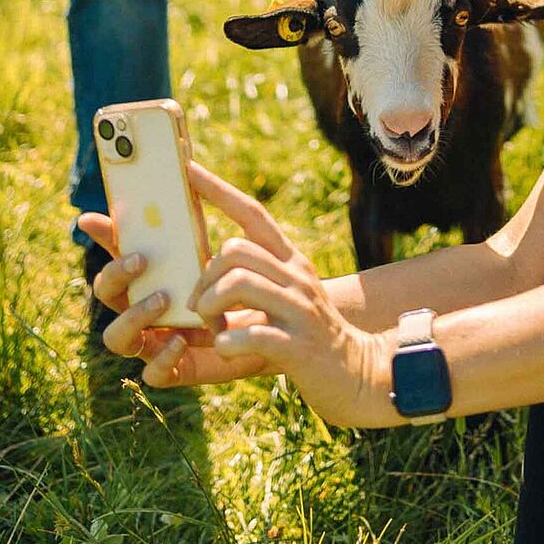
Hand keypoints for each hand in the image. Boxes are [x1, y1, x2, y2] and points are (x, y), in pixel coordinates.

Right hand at [78, 210, 268, 387]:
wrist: (286, 325)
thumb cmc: (254, 280)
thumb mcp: (238, 242)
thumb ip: (218, 208)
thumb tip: (191, 170)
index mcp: (157, 276)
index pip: (117, 254)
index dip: (102, 236)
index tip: (92, 219)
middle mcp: (149, 308)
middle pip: (107, 294)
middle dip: (114, 275)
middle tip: (143, 259)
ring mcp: (159, 340)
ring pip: (118, 337)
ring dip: (132, 317)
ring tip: (163, 298)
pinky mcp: (178, 369)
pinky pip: (152, 373)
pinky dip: (161, 358)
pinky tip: (181, 341)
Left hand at [79, 166, 397, 427]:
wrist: (357, 374)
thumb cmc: (307, 336)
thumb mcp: (286, 298)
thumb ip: (252, 280)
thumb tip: (201, 271)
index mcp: (291, 261)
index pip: (253, 213)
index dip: (218, 190)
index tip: (186, 169)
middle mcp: (297, 277)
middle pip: (235, 249)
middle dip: (204, 277)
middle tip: (198, 306)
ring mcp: (300, 310)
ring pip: (239, 283)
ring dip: (210, 307)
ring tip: (211, 328)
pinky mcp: (299, 346)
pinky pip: (252, 333)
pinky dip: (228, 342)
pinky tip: (227, 348)